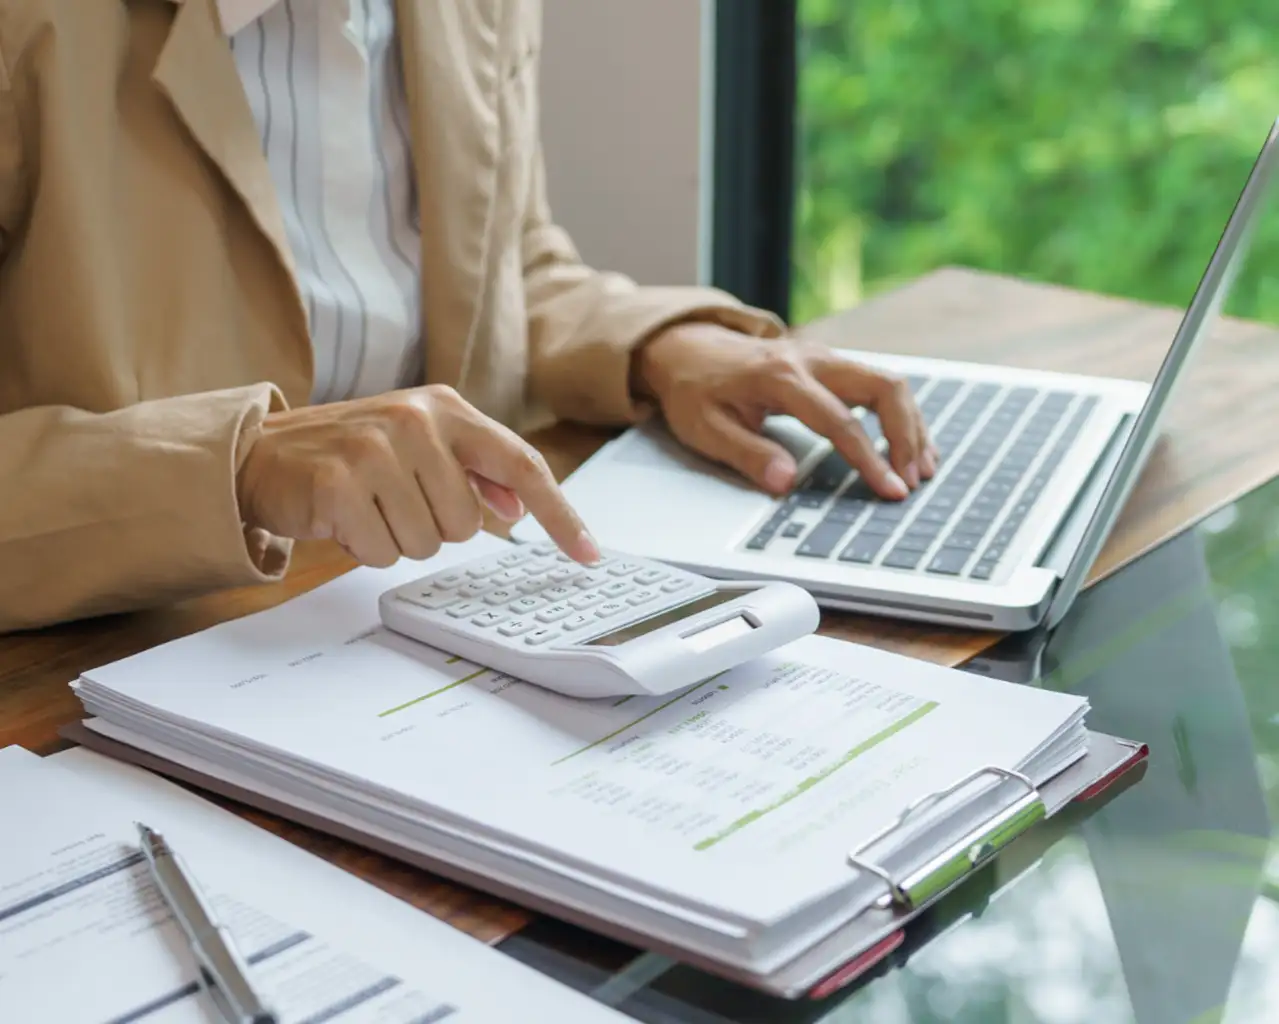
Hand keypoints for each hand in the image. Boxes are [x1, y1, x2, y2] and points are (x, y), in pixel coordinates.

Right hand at [236, 386, 599, 567]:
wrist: (260, 454)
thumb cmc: (348, 454)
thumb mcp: (416, 446)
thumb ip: (471, 470)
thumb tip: (517, 505)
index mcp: (445, 407)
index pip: (521, 465)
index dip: (560, 514)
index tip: (589, 554)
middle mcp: (416, 420)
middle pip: (469, 523)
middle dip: (433, 527)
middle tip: (393, 500)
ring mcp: (376, 449)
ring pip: (428, 543)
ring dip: (396, 539)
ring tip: (366, 505)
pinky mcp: (340, 483)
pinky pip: (384, 552)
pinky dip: (365, 547)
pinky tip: (343, 518)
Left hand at [633, 323, 936, 498]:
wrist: (688, 348)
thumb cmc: (695, 390)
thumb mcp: (704, 428)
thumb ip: (747, 454)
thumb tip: (786, 481)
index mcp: (780, 377)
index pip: (839, 421)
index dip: (869, 459)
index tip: (891, 490)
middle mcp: (811, 360)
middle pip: (882, 387)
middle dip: (906, 435)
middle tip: (913, 479)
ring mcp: (824, 358)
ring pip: (888, 382)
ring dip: (911, 425)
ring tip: (922, 468)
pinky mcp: (831, 364)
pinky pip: (878, 384)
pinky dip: (900, 415)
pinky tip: (910, 445)